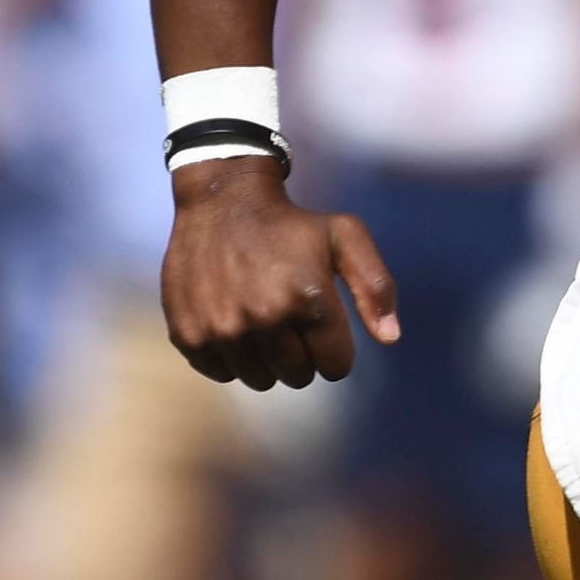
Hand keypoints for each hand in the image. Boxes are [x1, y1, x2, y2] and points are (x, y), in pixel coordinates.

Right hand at [161, 158, 399, 388]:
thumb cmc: (292, 222)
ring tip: (261, 318)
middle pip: (298, 377)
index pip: (336, 366)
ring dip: (266, 358)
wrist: (222, 199)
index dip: (334, 349)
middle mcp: (264, 318)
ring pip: (259, 380)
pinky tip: (231, 318)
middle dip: (302, 355)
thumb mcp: (345, 236)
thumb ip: (376, 287)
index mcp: (307, 297)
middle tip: (290, 318)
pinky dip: (230, 356)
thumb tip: (390, 339)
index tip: (322, 324)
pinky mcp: (189, 335)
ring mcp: (222, 329)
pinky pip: (222, 373)